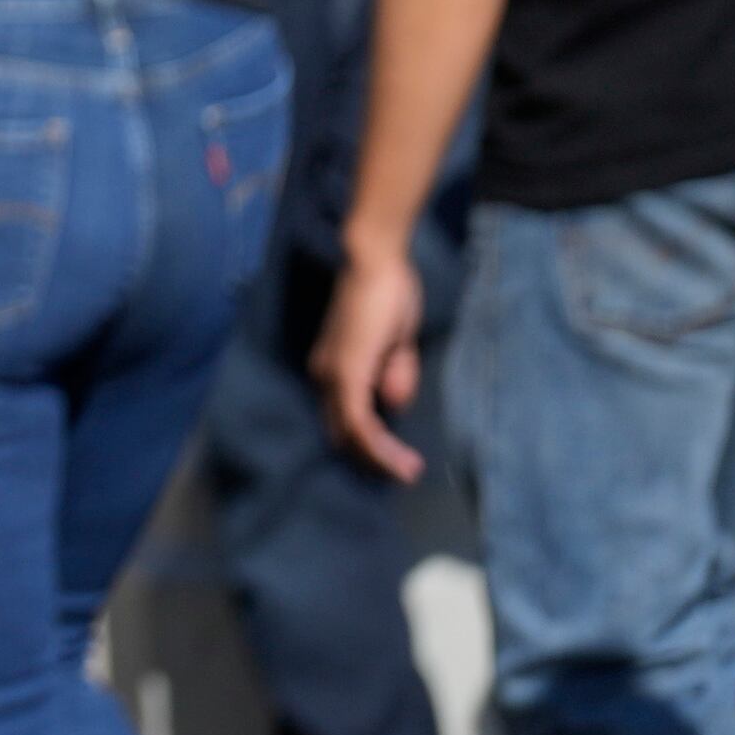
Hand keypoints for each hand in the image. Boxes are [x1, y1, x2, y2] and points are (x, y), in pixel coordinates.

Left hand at [311, 233, 429, 479]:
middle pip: (343, 432)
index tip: (399, 462)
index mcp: (335, 368)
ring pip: (350, 432)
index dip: (370, 445)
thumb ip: (394, 376)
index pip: (345, 419)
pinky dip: (377, 445)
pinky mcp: (345, 372)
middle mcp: (325, 375)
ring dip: (379, 457)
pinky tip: (399, 459)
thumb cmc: (389, 295)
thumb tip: (392, 405)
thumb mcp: (397, 346)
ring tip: (408, 472)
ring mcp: (332, 374)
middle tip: (405, 474)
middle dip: (373, 459)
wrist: (375, 261)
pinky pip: (357, 420)